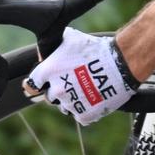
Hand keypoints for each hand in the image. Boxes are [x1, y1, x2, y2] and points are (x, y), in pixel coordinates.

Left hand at [23, 29, 137, 124]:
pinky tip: (95, 100)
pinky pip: (80, 116)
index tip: (48, 80)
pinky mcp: (84, 115)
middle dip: (60, 90)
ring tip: (87, 91)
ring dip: (73, 101)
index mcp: (48, 71)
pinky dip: (87, 111)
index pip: (33, 83)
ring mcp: (70, 104)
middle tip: (75, 82)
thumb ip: (57, 42)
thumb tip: (52, 41)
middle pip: (50, 96)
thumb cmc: (97, 48)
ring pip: (65, 107)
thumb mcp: (73, 37)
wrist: (122, 63)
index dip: (41, 81)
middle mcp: (56, 89)